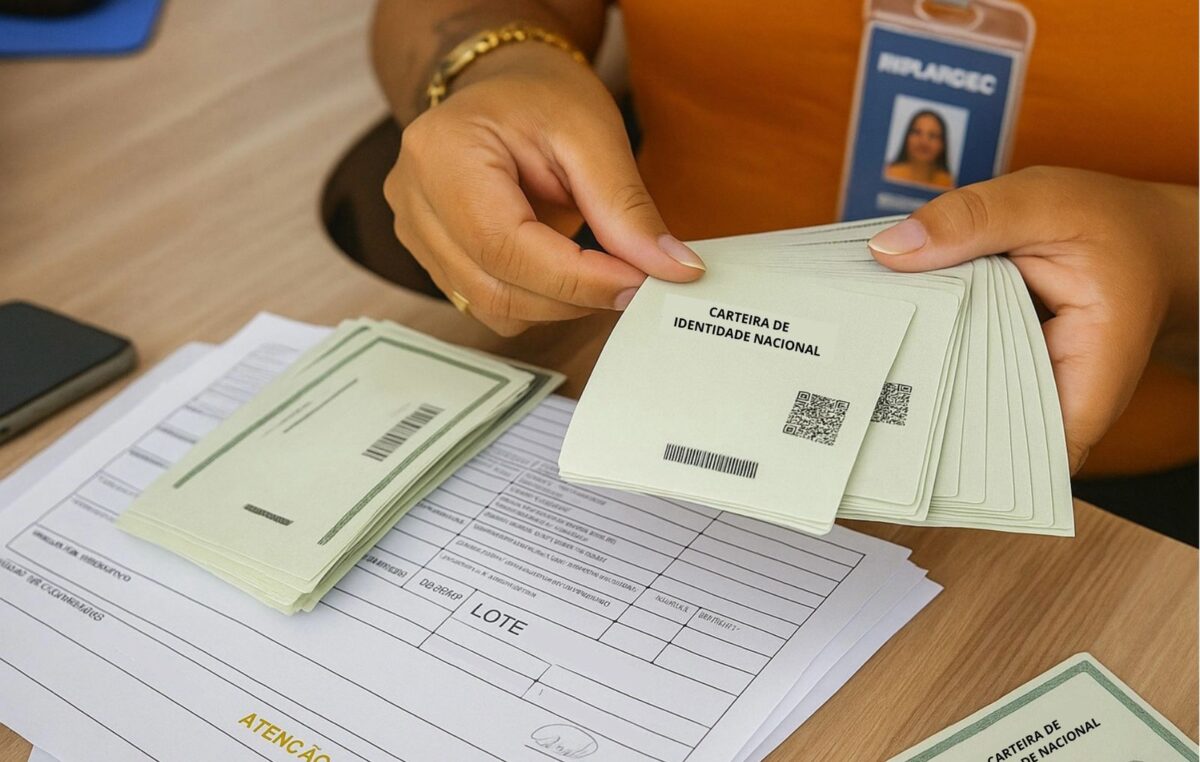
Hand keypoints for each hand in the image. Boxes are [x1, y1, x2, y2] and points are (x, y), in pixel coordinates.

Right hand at [384, 44, 704, 335]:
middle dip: (573, 297)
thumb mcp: (593, 134)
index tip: (637, 281)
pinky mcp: (432, 257)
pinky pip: (487, 304)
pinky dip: (537, 300)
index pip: (504, 245)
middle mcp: (413, 198)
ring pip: (491, 306)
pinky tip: (565, 268)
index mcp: (442, 153)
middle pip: (494, 287)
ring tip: (599, 266)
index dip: (576, 278)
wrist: (503, 85)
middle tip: (634, 279)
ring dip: (557, 304)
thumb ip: (626, 207)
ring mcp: (415, 232)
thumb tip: (669, 268)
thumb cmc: (540, 96)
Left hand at [868, 166, 1197, 472]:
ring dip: (908, 385)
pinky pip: (953, 378)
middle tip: (842, 387)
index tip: (885, 432)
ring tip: (845, 365)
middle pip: (971, 435)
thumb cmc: (1111, 227)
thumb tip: (889, 249)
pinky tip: (875, 341)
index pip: (1016, 453)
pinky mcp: (997, 373)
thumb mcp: (1045, 204)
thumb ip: (971, 221)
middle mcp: (1053, 405)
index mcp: (1086, 380)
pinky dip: (920, 357)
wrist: (1145, 239)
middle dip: (910, 413)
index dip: (949, 457)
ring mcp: (1021, 393)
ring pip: (955, 409)